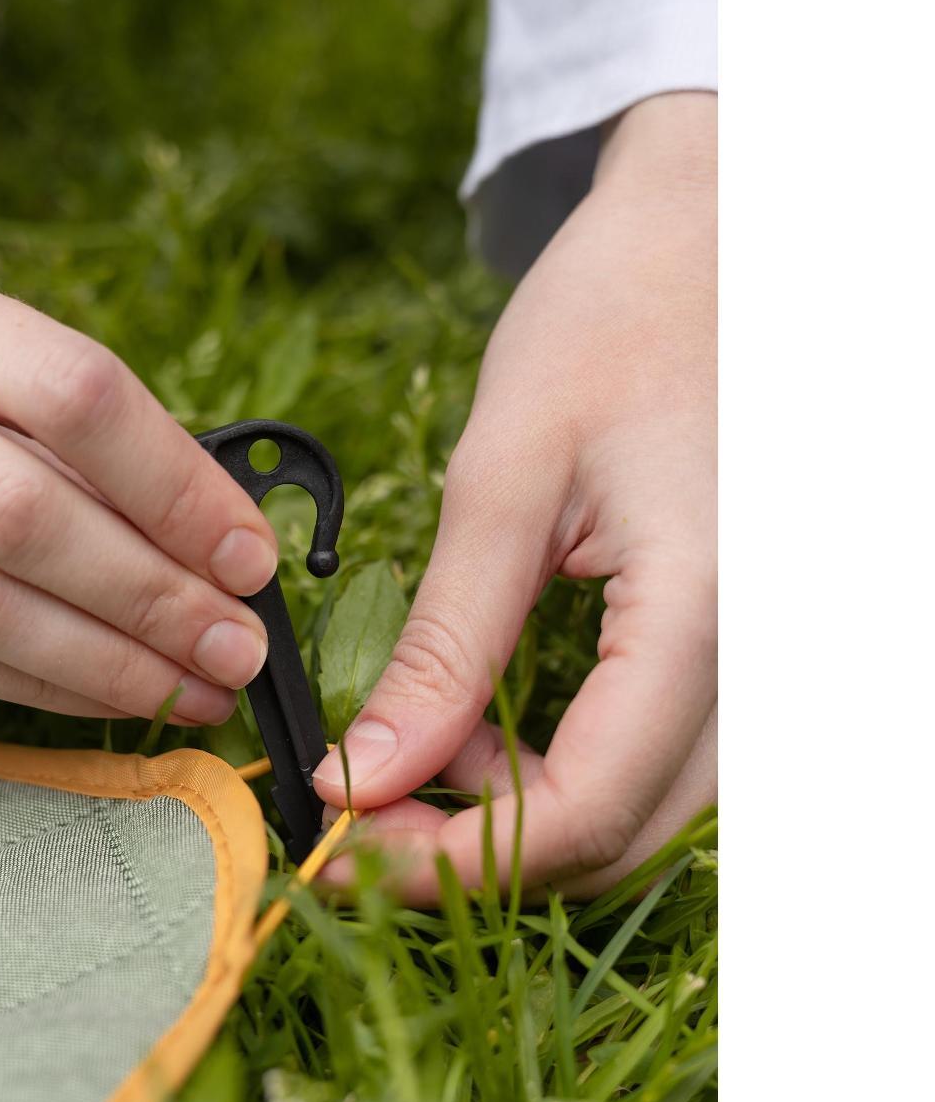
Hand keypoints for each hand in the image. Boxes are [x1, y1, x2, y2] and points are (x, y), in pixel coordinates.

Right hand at [0, 258, 278, 722]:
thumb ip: (97, 447)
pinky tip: (117, 696)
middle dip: (152, 596)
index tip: (251, 557)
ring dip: (107, 662)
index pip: (72, 392)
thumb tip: (224, 547)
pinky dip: (43, 687)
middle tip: (236, 647)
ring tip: (199, 689)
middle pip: (23, 512)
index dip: (175, 487)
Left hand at [313, 94, 716, 899]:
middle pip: (618, 837)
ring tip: (416, 745)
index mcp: (704, 614)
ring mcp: (757, 659)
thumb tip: (365, 776)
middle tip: (361, 812)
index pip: (585, 810)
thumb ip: (445, 645)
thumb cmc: (612, 325)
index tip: (344, 843)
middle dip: (478, 852)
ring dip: (517, 815)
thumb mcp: (504, 481)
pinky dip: (558, 770)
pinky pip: (651, 758)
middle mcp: (755, 662)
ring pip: (639, 812)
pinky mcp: (733, 647)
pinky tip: (482, 721)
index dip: (454, 858)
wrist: (707, 242)